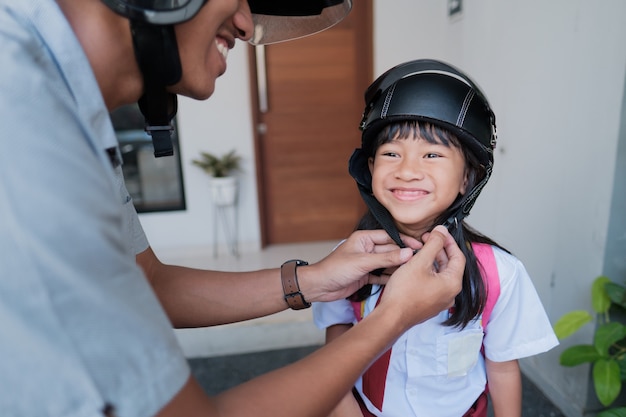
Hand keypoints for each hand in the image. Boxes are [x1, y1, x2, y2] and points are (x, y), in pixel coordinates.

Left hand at [298, 230, 421, 302]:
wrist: (319, 286)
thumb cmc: (335, 269)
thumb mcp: (363, 262)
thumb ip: (386, 258)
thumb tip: (407, 253)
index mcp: (364, 239)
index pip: (389, 237)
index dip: (404, 241)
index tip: (420, 245)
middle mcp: (366, 249)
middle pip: (390, 250)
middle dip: (403, 256)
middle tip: (421, 261)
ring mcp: (366, 263)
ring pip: (387, 264)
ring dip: (398, 267)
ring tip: (414, 271)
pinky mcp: (365, 275)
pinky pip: (381, 275)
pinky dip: (390, 278)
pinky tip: (401, 280)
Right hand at [377, 225, 464, 329]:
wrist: (391, 316)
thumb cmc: (404, 293)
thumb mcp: (419, 262)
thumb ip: (433, 244)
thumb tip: (442, 231)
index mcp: (453, 283)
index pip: (458, 257)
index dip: (448, 242)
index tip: (439, 232)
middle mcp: (450, 294)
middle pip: (450, 265)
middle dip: (439, 250)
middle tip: (426, 238)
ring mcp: (440, 300)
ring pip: (441, 274)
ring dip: (432, 260)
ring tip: (419, 250)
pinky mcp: (430, 304)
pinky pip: (434, 283)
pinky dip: (428, 272)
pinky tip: (416, 266)